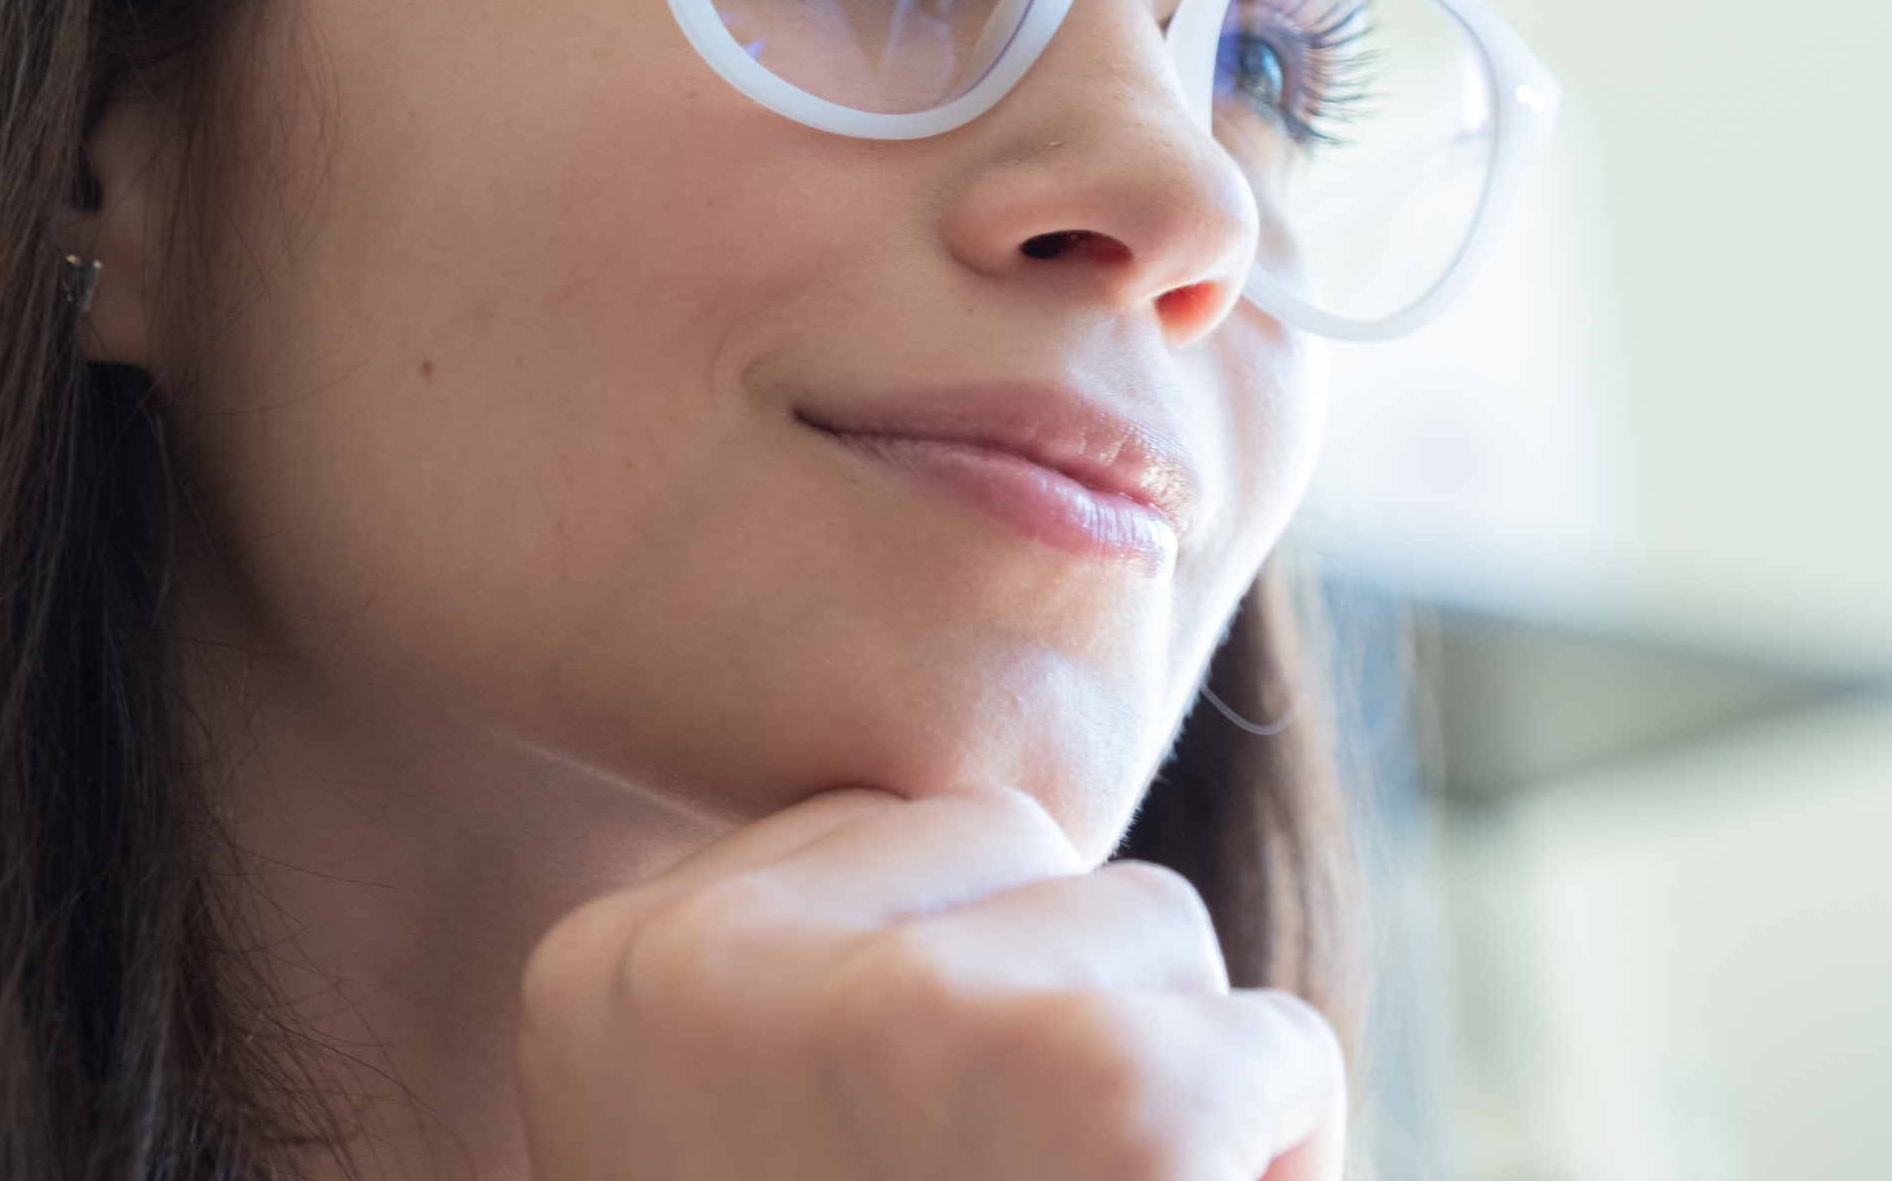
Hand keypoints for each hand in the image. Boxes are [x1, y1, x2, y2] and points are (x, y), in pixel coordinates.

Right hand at [518, 786, 1344, 1180]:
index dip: (963, 1003)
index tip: (897, 1157)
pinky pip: (1273, 1049)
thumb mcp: (751, 1122)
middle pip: (1026, 857)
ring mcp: (912, 1021)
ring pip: (1155, 934)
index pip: (899, 835)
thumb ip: (824, 968)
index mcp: (615, 973)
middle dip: (1064, 1013)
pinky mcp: (1106, 1095)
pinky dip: (1276, 1168)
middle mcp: (726, 964)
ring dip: (1165, 1091)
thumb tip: (1007, 752)